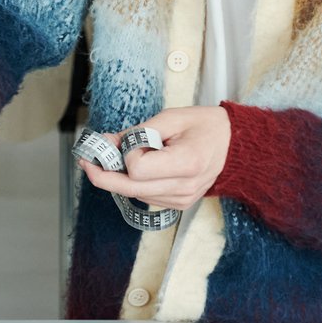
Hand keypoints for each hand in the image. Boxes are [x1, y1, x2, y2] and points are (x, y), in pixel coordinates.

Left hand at [79, 106, 229, 214]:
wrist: (234, 145)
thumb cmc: (205, 126)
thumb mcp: (171, 118)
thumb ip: (136, 132)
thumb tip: (105, 143)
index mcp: (187, 163)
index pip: (138, 170)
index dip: (127, 154)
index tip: (127, 140)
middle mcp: (185, 187)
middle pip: (130, 188)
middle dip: (104, 174)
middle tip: (87, 159)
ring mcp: (182, 199)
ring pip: (134, 194)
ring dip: (120, 177)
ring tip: (122, 156)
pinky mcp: (179, 204)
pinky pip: (144, 196)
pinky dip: (134, 182)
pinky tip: (137, 167)